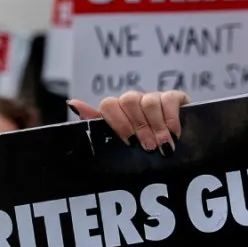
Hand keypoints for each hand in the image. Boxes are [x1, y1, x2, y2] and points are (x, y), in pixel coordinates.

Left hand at [69, 90, 187, 153]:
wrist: (174, 149)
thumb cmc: (141, 148)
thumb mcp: (117, 144)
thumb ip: (95, 124)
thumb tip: (72, 103)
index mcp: (116, 112)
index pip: (108, 105)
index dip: (118, 122)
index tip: (129, 142)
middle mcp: (132, 102)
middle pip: (129, 101)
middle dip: (139, 126)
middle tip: (148, 147)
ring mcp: (152, 98)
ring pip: (149, 101)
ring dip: (156, 126)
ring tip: (163, 145)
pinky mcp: (173, 97)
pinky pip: (169, 99)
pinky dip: (171, 118)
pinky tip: (174, 133)